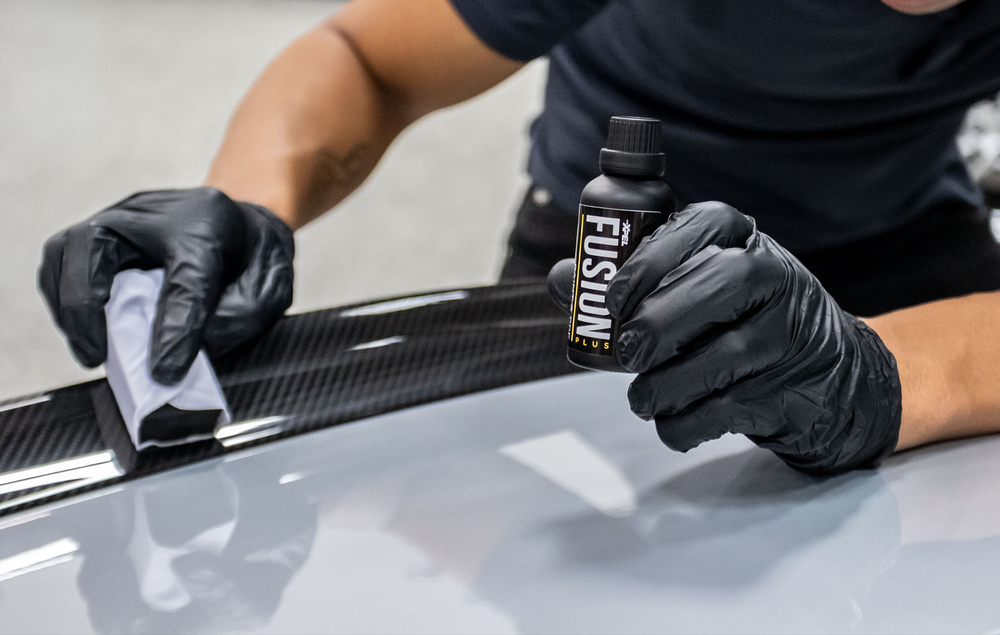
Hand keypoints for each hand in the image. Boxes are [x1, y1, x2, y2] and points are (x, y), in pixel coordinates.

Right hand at [39, 187, 294, 384]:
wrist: (245, 218)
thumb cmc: (255, 256)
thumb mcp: (270, 288)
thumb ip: (239, 318)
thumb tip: (189, 350)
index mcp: (209, 226)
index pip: (185, 281)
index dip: (174, 331)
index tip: (165, 374)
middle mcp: (154, 212)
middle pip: (94, 244)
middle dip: (84, 307)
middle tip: (98, 355)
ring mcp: (121, 217)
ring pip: (66, 250)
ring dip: (66, 305)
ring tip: (90, 348)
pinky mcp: (101, 231)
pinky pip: (62, 260)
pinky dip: (63, 297)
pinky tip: (85, 329)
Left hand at [548, 202, 902, 473]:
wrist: (832, 378)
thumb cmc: (743, 323)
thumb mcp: (697, 289)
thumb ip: (629, 285)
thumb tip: (563, 281)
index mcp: (744, 241)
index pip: (703, 224)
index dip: (650, 258)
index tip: (612, 297)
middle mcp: (775, 277)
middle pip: (719, 285)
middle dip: (657, 322)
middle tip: (624, 352)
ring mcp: (792, 334)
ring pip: (725, 353)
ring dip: (666, 384)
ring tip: (642, 397)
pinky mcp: (794, 389)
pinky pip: (729, 408)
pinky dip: (687, 422)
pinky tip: (672, 422)